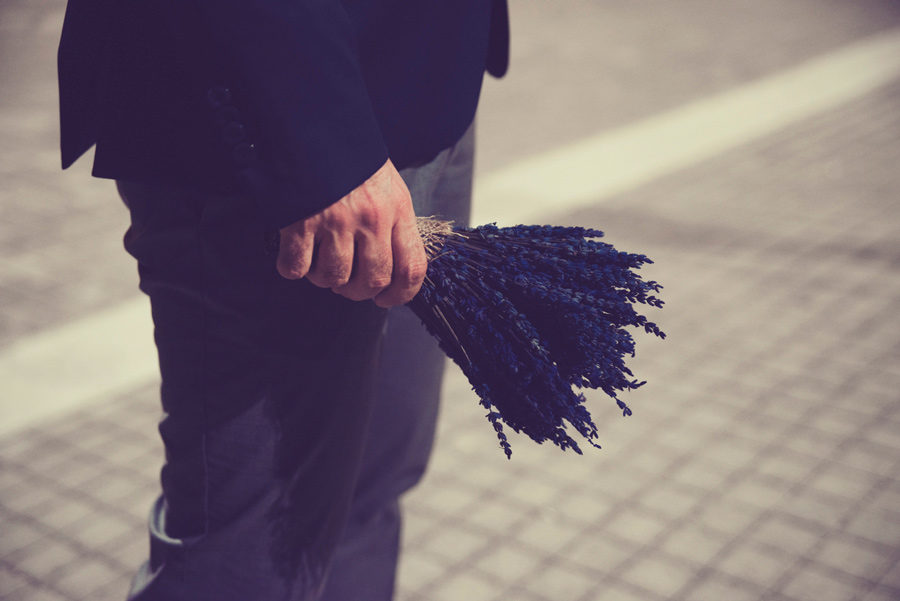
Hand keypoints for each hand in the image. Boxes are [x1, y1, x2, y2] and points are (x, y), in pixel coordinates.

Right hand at [276, 159, 426, 307]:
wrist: (311, 124)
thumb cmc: (350, 158)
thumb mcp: (386, 185)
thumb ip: (392, 223)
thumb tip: (392, 266)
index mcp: (397, 209)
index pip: (412, 269)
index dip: (400, 294)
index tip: (385, 298)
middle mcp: (371, 218)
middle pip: (372, 281)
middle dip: (357, 290)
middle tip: (346, 281)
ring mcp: (335, 221)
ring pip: (333, 278)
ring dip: (324, 277)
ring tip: (319, 258)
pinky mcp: (300, 220)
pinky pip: (296, 267)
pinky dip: (292, 267)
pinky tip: (294, 250)